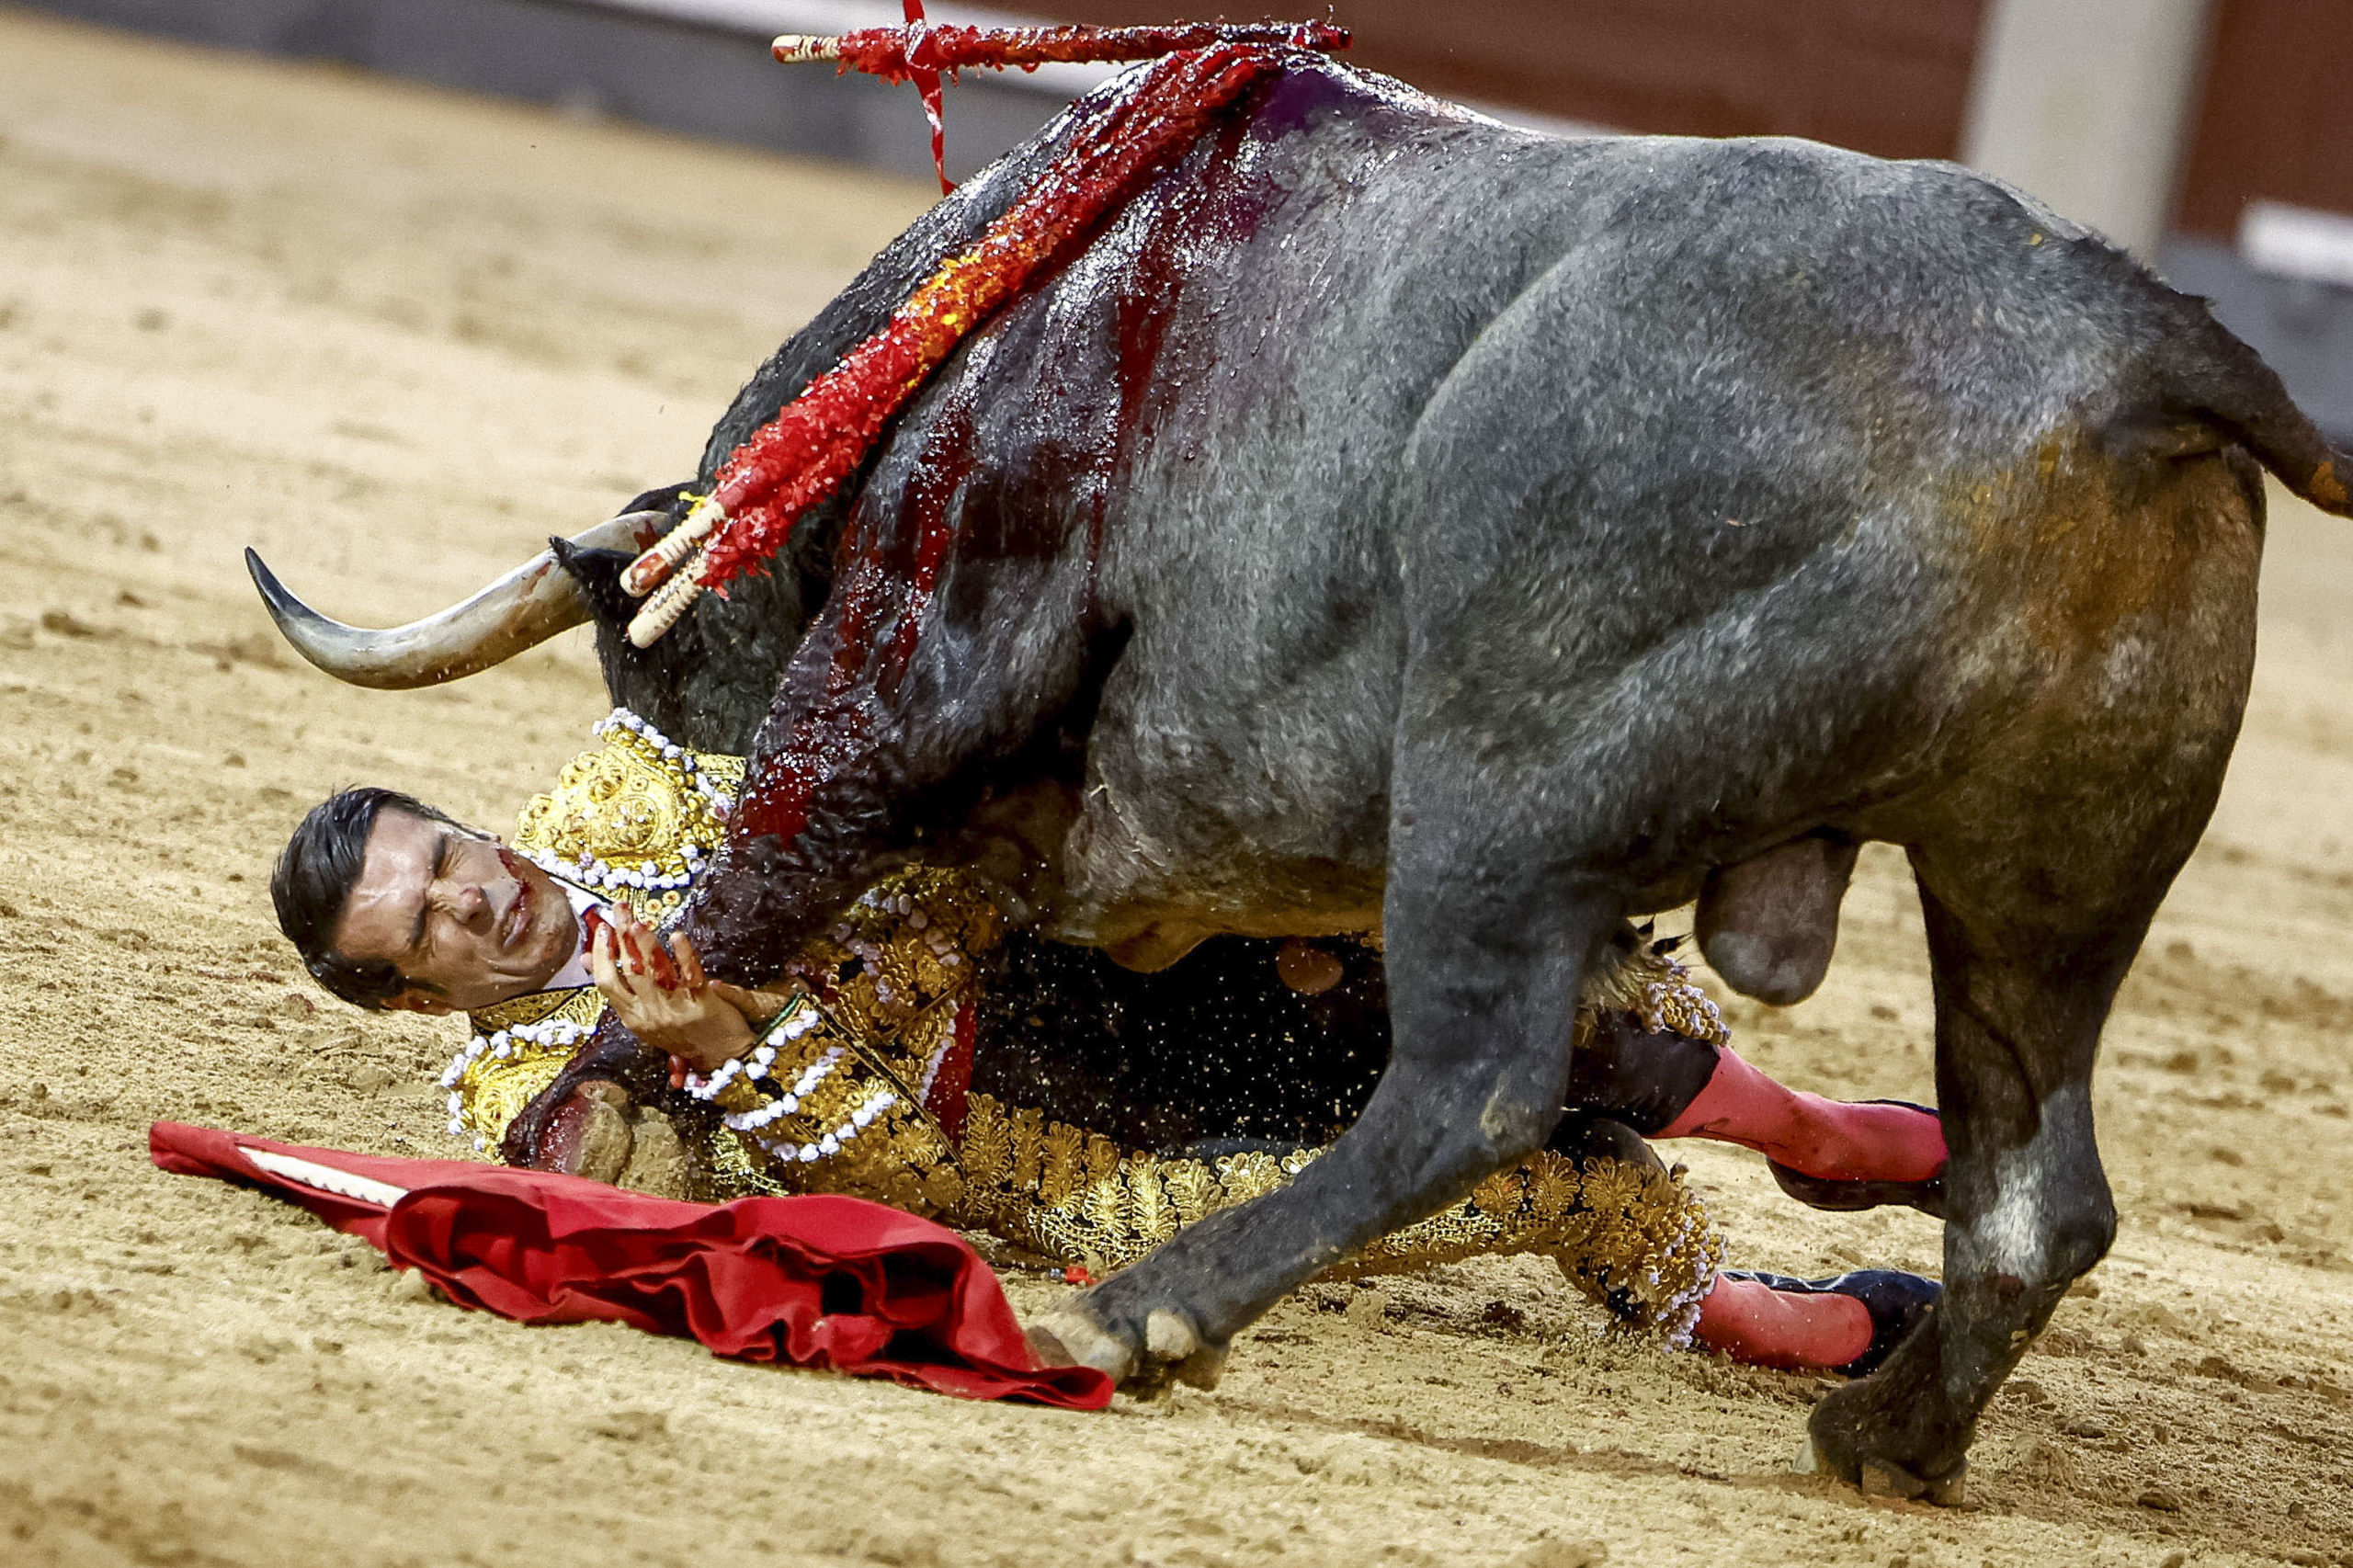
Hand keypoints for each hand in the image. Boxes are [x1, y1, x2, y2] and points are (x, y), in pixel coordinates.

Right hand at [590, 904, 758, 1072]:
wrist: (722, 1057)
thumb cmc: (682, 1034)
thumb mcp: (643, 1016)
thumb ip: (620, 990)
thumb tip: (587, 960)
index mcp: (633, 1017)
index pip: (606, 983)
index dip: (601, 954)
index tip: (602, 929)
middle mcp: (650, 1014)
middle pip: (628, 970)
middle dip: (620, 936)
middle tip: (619, 909)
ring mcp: (675, 1010)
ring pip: (654, 972)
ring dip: (644, 944)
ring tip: (637, 922)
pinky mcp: (702, 1005)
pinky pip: (689, 975)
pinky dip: (682, 954)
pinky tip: (676, 936)